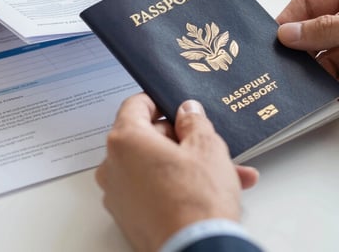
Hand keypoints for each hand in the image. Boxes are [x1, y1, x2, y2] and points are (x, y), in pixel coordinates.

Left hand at [96, 94, 257, 251]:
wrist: (196, 250)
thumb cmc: (197, 202)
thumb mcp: (207, 147)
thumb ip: (195, 121)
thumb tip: (188, 112)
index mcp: (126, 141)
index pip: (135, 105)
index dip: (159, 101)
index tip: (175, 105)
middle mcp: (113, 166)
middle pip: (145, 137)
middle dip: (181, 139)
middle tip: (208, 142)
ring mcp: (117, 194)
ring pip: (153, 166)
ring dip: (185, 165)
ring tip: (225, 172)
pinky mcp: (127, 216)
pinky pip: (151, 189)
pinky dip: (175, 186)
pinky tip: (207, 191)